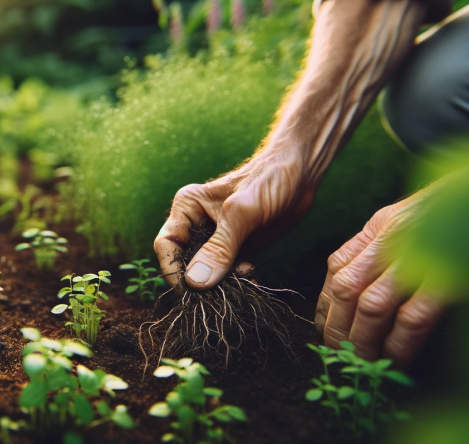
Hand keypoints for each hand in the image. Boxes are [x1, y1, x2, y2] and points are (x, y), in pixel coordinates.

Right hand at [154, 146, 316, 288]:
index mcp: (187, 208)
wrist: (301, 174)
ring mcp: (217, 239)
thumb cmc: (269, 181)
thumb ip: (219, 248)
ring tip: (244, 276)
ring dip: (222, 283)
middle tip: (223, 290)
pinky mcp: (237, 250)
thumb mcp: (242, 214)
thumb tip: (195, 283)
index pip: (167, 245)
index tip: (191, 292)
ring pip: (207, 273)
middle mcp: (197, 225)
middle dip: (202, 280)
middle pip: (185, 263)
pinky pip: (228, 274)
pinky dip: (237, 282)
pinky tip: (253, 276)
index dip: (173, 270)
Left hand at [315, 192, 444, 368]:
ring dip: (363, 340)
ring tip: (363, 363)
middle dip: (338, 328)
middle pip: (347, 290)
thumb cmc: (447, 216)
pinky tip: (395, 361)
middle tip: (339, 354)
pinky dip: (399, 344)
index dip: (326, 305)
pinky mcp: (445, 280)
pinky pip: (413, 317)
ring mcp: (418, 260)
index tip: (324, 330)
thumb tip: (344, 286)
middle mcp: (391, 241)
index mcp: (379, 228)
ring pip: (372, 306)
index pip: (336, 269)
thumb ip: (374, 247)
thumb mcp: (403, 221)